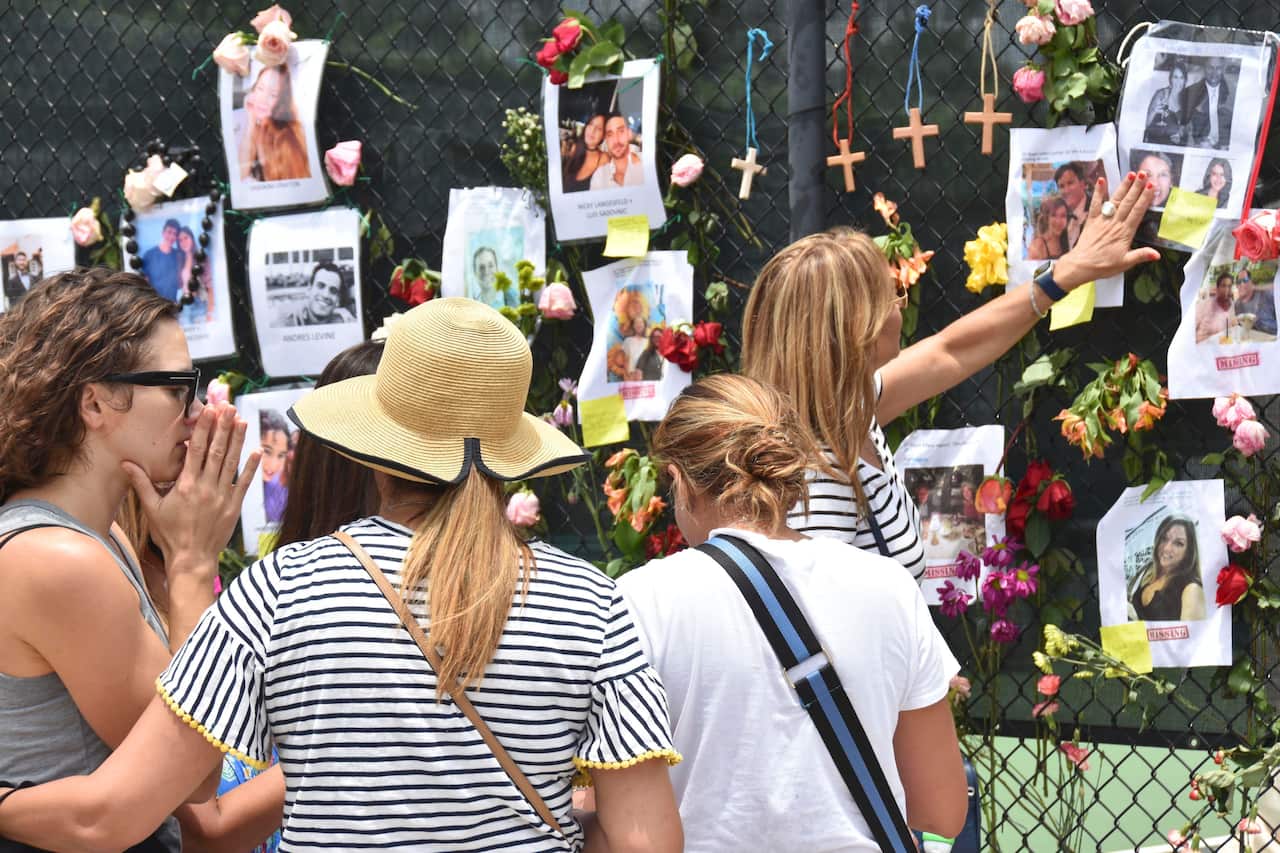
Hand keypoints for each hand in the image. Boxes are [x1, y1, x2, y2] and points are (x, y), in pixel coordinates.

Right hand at [123, 403, 261, 579]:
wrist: (191, 558)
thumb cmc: (169, 534)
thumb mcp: (151, 509)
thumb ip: (141, 483)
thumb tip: (125, 463)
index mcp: (186, 485)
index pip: (196, 450)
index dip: (204, 429)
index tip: (209, 411)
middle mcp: (206, 487)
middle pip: (216, 451)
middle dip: (223, 427)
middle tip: (228, 407)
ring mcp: (222, 496)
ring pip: (231, 463)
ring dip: (237, 441)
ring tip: (242, 421)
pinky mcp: (234, 506)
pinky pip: (244, 483)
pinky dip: (250, 467)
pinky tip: (256, 451)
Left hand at [1053, 172, 1160, 289]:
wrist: (1080, 266)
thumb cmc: (1103, 266)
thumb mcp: (1125, 263)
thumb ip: (1141, 255)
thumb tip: (1157, 254)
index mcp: (1125, 232)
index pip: (1138, 212)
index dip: (1145, 198)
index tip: (1151, 186)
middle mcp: (1115, 223)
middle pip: (1128, 202)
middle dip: (1137, 187)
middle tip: (1144, 173)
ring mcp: (1103, 220)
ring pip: (1115, 200)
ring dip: (1123, 186)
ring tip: (1131, 174)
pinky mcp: (1092, 220)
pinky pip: (1095, 204)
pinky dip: (1098, 192)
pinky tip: (1101, 180)